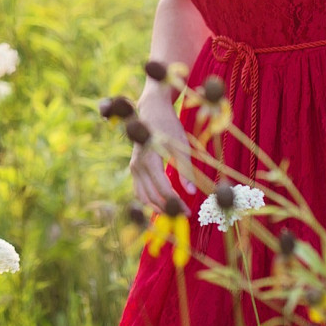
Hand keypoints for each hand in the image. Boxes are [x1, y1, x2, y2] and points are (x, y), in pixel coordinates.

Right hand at [128, 87, 195, 211]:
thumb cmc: (168, 126)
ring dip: (156, 207)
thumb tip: (191, 192)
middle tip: (183, 215)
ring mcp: (134, 167)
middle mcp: (138, 165)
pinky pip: (139, 189)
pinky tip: (162, 203)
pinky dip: (149, 199)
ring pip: (142, 196)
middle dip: (167, 208)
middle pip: (150, 196)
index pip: (162, 189)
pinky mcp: (134, 167)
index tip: (188, 211)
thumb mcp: (181, 146)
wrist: (152, 111)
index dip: (175, 203)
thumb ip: (185, 170)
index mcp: (150, 160)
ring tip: (173, 212)